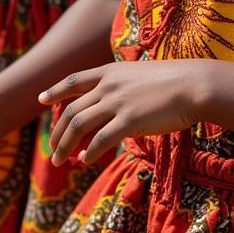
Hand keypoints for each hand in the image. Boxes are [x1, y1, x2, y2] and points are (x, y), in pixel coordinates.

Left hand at [39, 61, 197, 165]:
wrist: (192, 84)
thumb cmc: (171, 81)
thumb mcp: (138, 75)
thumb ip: (121, 87)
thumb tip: (110, 105)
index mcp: (109, 72)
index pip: (74, 80)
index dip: (55, 90)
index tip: (41, 99)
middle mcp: (108, 85)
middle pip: (72, 109)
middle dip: (58, 131)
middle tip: (53, 149)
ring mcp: (117, 102)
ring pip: (80, 126)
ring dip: (66, 145)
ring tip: (61, 161)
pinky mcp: (129, 120)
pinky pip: (101, 140)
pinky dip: (90, 152)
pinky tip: (86, 161)